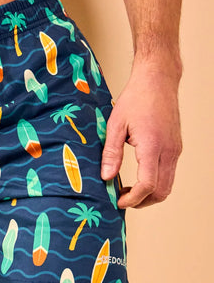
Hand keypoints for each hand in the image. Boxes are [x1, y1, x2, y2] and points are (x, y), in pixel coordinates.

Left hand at [100, 60, 182, 208]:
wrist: (158, 80)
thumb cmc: (136, 98)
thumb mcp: (115, 124)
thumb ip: (111, 153)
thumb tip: (106, 177)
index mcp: (153, 146)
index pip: (148, 185)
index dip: (133, 199)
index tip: (118, 201)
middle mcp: (169, 151)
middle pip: (162, 191)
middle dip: (142, 202)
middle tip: (122, 200)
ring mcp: (175, 150)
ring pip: (168, 185)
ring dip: (150, 194)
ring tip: (129, 191)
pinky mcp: (175, 147)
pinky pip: (169, 173)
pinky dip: (156, 183)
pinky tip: (138, 178)